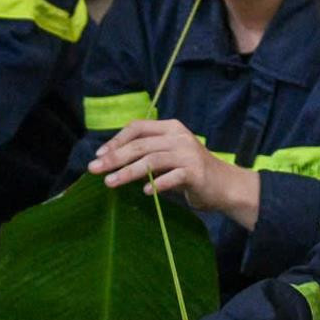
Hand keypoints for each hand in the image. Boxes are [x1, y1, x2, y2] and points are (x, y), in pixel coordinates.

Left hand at [87, 119, 260, 225]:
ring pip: (151, 159)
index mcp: (170, 128)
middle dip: (114, 157)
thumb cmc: (191, 173)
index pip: (137, 127)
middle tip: (94, 169)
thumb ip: (147, 155)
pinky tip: (144, 192)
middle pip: (140, 144)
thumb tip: (112, 162)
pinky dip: (156, 184)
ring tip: (110, 183)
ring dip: (127, 172)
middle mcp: (178, 137)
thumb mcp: (168, 157)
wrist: (225, 185)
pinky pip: (172, 177)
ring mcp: (187, 153)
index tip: (99, 155)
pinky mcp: (195, 172)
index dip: (116, 140)